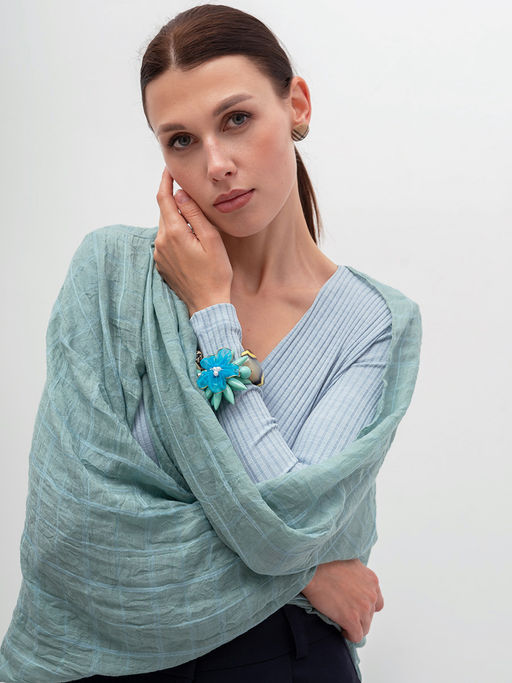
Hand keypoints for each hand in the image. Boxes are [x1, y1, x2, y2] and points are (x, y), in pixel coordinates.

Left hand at [154, 167, 232, 316]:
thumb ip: (195, 214)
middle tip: (187, 190)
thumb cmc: (216, 273)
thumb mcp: (211, 239)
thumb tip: (180, 193)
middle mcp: (161, 241)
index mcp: (174, 233)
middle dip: (173, 199)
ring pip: (165, 226)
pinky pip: (165, 241)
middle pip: (164, 211)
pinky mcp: (161, 263)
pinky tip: (190, 240)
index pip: (164, 198)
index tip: (170, 169)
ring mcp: (159, 254)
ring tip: (194, 219)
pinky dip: (175, 233)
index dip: (166, 181)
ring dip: (176, 218)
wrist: (207, 304)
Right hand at [301, 559, 383, 642]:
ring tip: (342, 622)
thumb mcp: (351, 562)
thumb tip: (357, 584)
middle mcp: (371, 595)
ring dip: (354, 627)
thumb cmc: (326, 563)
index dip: (366, 606)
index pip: (377, 602)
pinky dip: (350, 636)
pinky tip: (342, 630)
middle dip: (358, 616)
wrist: (313, 570)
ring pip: (365, 627)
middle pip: (370, 616)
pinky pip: (356, 636)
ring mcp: (363, 608)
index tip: (355, 606)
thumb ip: (359, 575)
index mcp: (372, 581)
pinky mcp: (352, 619)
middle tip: (345, 612)